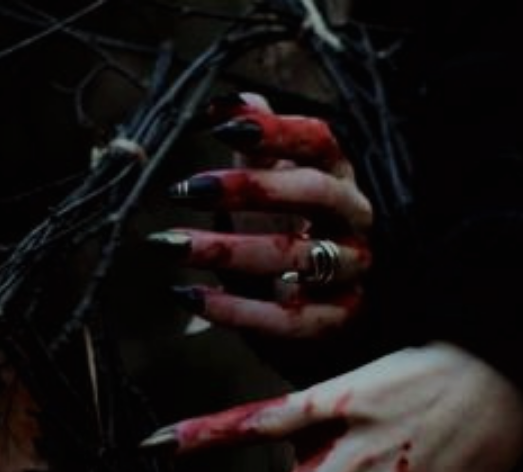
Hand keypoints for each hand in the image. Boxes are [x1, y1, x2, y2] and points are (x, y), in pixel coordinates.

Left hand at [151, 93, 371, 336]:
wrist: (313, 306)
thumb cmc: (288, 231)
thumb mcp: (270, 184)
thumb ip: (254, 145)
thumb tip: (231, 100)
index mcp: (338, 176)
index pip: (319, 141)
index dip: (275, 130)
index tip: (220, 127)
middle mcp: (353, 219)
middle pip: (314, 192)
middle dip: (249, 188)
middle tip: (186, 189)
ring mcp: (350, 271)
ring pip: (295, 257)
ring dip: (227, 250)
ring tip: (170, 244)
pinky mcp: (336, 320)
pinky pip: (287, 319)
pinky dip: (238, 310)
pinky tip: (191, 296)